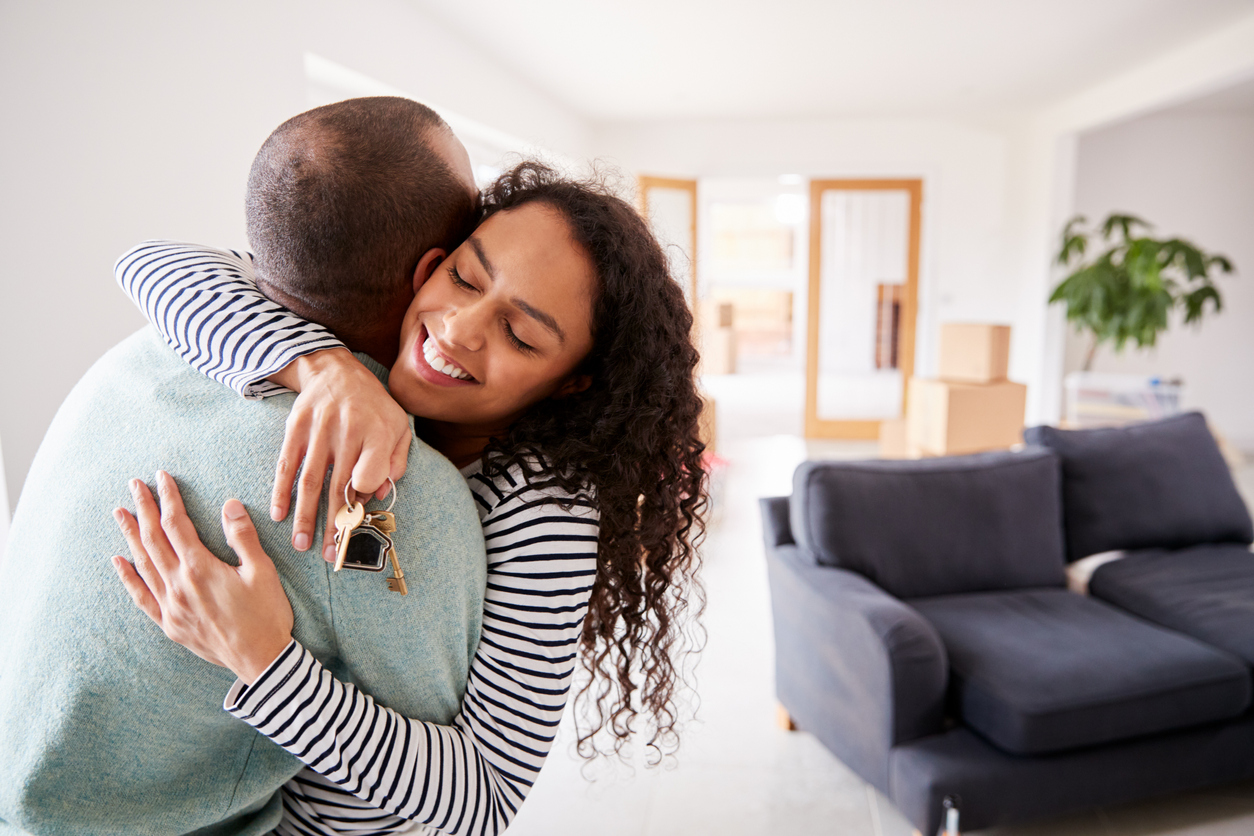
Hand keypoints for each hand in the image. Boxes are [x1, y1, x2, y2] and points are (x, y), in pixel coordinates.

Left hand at [111, 470, 293, 683]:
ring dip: (130, 536)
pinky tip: (119, 562)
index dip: (169, 498)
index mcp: (200, 568)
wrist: (261, 660)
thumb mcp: (262, 571)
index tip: (162, 478)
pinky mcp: (170, 624)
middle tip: (134, 486)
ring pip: (143, 564)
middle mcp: (178, 585)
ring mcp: (171, 606)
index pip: (176, 524)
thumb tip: (229, 505)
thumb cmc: (266, 615)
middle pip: (153, 539)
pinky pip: (142, 596)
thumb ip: (242, 537)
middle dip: (143, 509)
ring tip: (120, 514)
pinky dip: (128, 578)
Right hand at [268, 348, 410, 560]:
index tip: (359, 513)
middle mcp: (348, 431)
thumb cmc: (373, 406)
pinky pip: (287, 465)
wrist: (335, 370)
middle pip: (339, 485)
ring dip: (305, 516)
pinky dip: (281, 491)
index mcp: (378, 432)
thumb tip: (379, 494)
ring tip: (302, 545)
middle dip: (334, 524)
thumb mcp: (397, 426)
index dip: (365, 493)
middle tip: (331, 555)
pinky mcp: (296, 429)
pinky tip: (279, 515)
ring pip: (310, 481)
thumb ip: (396, 461)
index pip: (372, 471)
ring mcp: (319, 430)